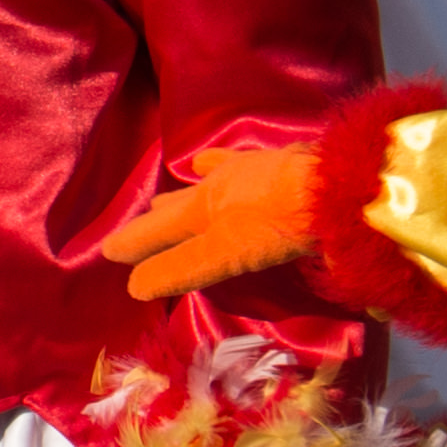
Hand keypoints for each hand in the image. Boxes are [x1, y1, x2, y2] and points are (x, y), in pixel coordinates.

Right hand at [102, 141, 324, 299]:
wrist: (336, 187)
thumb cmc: (278, 225)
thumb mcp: (224, 255)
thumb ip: (180, 267)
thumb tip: (133, 285)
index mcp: (204, 210)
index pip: (162, 233)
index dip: (137, 245)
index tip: (110, 253)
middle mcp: (220, 186)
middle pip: (181, 204)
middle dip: (159, 217)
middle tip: (143, 221)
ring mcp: (252, 172)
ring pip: (209, 180)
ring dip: (190, 189)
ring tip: (177, 189)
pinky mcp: (283, 164)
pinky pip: (244, 163)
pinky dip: (226, 163)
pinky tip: (226, 160)